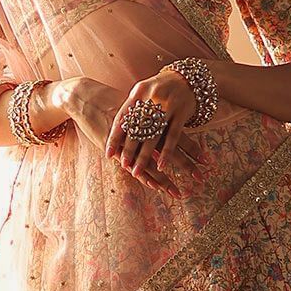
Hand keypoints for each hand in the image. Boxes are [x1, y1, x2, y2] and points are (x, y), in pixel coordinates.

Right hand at [60, 76, 205, 197]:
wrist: (84, 97)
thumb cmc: (111, 102)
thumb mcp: (135, 106)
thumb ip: (151, 116)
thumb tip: (169, 124)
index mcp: (152, 117)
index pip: (177, 135)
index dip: (192, 148)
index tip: (207, 160)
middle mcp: (143, 129)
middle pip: (169, 150)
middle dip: (186, 165)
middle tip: (202, 177)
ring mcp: (130, 141)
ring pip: (152, 162)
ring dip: (166, 179)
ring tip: (179, 192)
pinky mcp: (116, 149)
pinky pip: (133, 166)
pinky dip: (146, 176)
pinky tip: (156, 187)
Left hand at [106, 69, 203, 190]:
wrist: (188, 77)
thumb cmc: (160, 88)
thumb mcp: (143, 91)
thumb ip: (132, 108)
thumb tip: (116, 132)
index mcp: (138, 92)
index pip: (123, 118)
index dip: (115, 137)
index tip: (108, 153)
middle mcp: (152, 98)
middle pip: (137, 129)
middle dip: (129, 149)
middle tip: (123, 165)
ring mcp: (168, 105)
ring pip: (153, 136)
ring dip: (144, 156)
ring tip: (137, 171)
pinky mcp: (182, 113)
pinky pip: (173, 137)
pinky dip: (166, 153)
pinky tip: (160, 166)